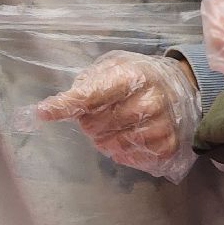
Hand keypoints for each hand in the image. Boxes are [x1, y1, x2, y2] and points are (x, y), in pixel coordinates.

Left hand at [34, 51, 200, 181]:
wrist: (180, 86)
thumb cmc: (137, 76)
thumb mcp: (113, 67)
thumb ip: (88, 83)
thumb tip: (59, 104)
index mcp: (130, 76)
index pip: (91, 95)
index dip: (64, 105)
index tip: (42, 112)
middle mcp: (149, 101)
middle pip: (97, 124)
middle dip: (87, 122)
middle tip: (94, 115)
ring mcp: (161, 125)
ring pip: (113, 144)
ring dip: (102, 139)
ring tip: (109, 127)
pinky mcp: (168, 145)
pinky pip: (131, 157)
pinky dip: (120, 151)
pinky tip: (123, 138)